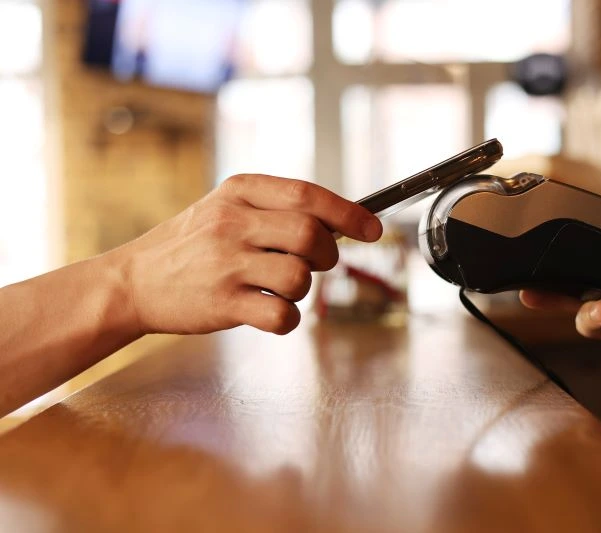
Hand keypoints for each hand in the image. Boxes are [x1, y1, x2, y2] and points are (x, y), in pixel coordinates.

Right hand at [108, 174, 382, 335]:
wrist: (132, 281)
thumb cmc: (190, 245)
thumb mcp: (225, 208)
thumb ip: (275, 208)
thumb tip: (341, 221)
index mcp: (238, 192)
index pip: (307, 195)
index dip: (348, 213)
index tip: (372, 229)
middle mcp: (232, 223)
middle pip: (310, 234)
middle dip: (326, 254)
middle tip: (313, 263)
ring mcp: (225, 263)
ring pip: (299, 276)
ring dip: (303, 288)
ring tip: (279, 288)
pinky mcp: (222, 303)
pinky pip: (280, 314)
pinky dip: (288, 319)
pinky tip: (272, 313)